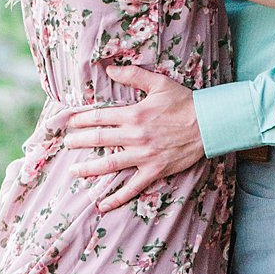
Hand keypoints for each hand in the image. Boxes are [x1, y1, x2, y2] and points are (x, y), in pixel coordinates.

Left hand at [62, 65, 205, 211]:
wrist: (208, 124)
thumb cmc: (184, 102)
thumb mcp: (159, 83)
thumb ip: (133, 75)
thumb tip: (110, 68)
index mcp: (134, 114)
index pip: (100, 117)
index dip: (82, 119)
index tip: (70, 122)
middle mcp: (135, 136)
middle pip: (99, 139)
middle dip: (79, 141)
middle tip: (66, 144)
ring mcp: (143, 156)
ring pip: (110, 165)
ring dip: (89, 168)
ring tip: (73, 171)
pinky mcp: (154, 171)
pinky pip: (132, 187)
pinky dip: (116, 198)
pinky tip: (102, 204)